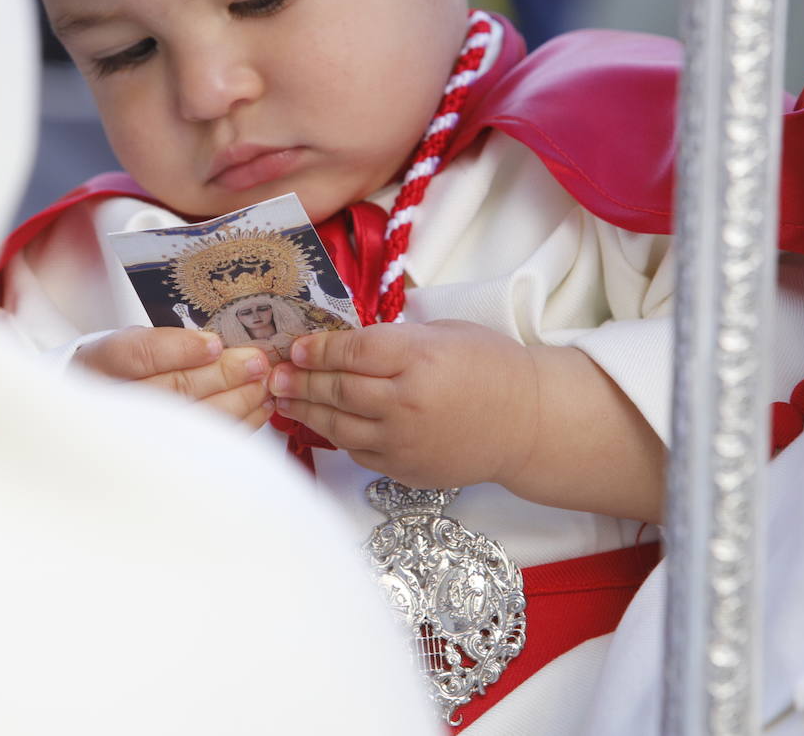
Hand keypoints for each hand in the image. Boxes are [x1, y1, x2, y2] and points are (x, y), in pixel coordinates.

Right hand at [74, 327, 272, 427]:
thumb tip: (222, 345)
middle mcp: (111, 404)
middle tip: (256, 362)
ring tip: (262, 383)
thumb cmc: (125, 372)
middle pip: (172, 391)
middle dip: (221, 375)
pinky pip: (206, 445)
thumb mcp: (133, 344)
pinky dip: (238, 425)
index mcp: (99, 364)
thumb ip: (168, 341)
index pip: (137, 356)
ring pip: (192, 422)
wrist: (107, 408)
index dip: (179, 350)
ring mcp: (133, 438)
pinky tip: (257, 408)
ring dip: (237, 401)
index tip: (214, 344)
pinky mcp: (161, 461)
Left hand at [268, 320, 536, 489]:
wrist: (528, 423)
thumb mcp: (445, 334)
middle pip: (338, 389)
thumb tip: (344, 345)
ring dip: (306, 411)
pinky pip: (358, 452)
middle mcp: (406, 401)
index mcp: (419, 357)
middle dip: (300, 381)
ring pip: (339, 425)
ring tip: (283, 400)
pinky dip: (336, 436)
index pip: (351, 351)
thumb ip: (394, 339)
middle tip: (274, 374)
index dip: (317, 349)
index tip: (296, 347)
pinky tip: (321, 423)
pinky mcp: (405, 469)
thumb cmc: (491, 368)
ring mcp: (404, 440)